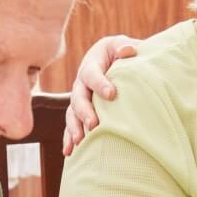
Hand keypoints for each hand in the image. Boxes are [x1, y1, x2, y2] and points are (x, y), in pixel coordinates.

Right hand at [63, 35, 139, 155]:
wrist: (109, 58)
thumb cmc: (119, 52)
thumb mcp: (121, 44)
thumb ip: (125, 46)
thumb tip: (128, 51)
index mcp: (91, 65)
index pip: (93, 74)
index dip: (100, 83)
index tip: (112, 94)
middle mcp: (81, 83)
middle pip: (78, 97)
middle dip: (85, 111)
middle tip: (94, 124)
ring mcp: (79, 98)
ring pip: (71, 113)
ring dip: (74, 127)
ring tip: (80, 141)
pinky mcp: (79, 111)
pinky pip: (71, 125)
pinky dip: (69, 138)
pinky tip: (69, 152)